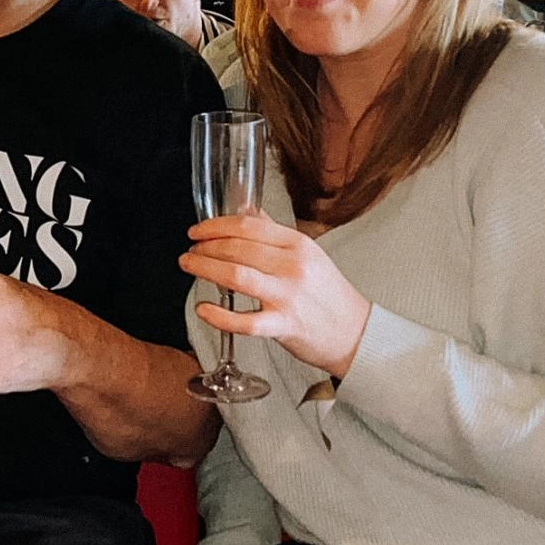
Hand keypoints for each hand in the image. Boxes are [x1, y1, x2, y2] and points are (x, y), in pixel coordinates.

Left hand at [179, 215, 371, 378]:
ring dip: (205, 268)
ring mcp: (288, 296)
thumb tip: (247, 211)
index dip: (215, 226)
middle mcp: (293, 266)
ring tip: (189, 266)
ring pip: (236, 276)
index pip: (248, 226)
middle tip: (190, 250)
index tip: (197, 231)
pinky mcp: (284, 326)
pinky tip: (203, 309)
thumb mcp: (308, 254)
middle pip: (237, 248)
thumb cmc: (328, 294)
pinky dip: (219, 316)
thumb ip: (275, 233)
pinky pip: (245, 321)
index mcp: (298, 245)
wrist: (355, 332)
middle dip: (205, 247)